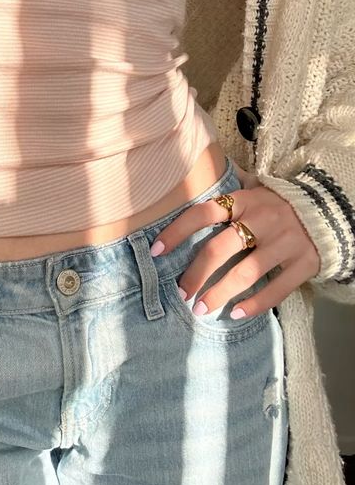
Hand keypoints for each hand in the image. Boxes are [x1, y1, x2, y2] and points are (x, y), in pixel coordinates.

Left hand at [149, 179, 321, 318]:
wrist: (327, 210)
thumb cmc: (276, 202)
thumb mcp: (253, 187)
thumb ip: (226, 185)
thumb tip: (190, 170)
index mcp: (245, 200)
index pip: (204, 212)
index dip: (177, 231)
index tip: (156, 250)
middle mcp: (263, 220)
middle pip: (221, 248)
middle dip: (196, 274)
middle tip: (181, 293)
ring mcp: (285, 243)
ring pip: (247, 273)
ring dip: (220, 294)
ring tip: (201, 310)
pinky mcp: (304, 263)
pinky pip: (276, 288)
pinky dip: (255, 304)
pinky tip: (236, 313)